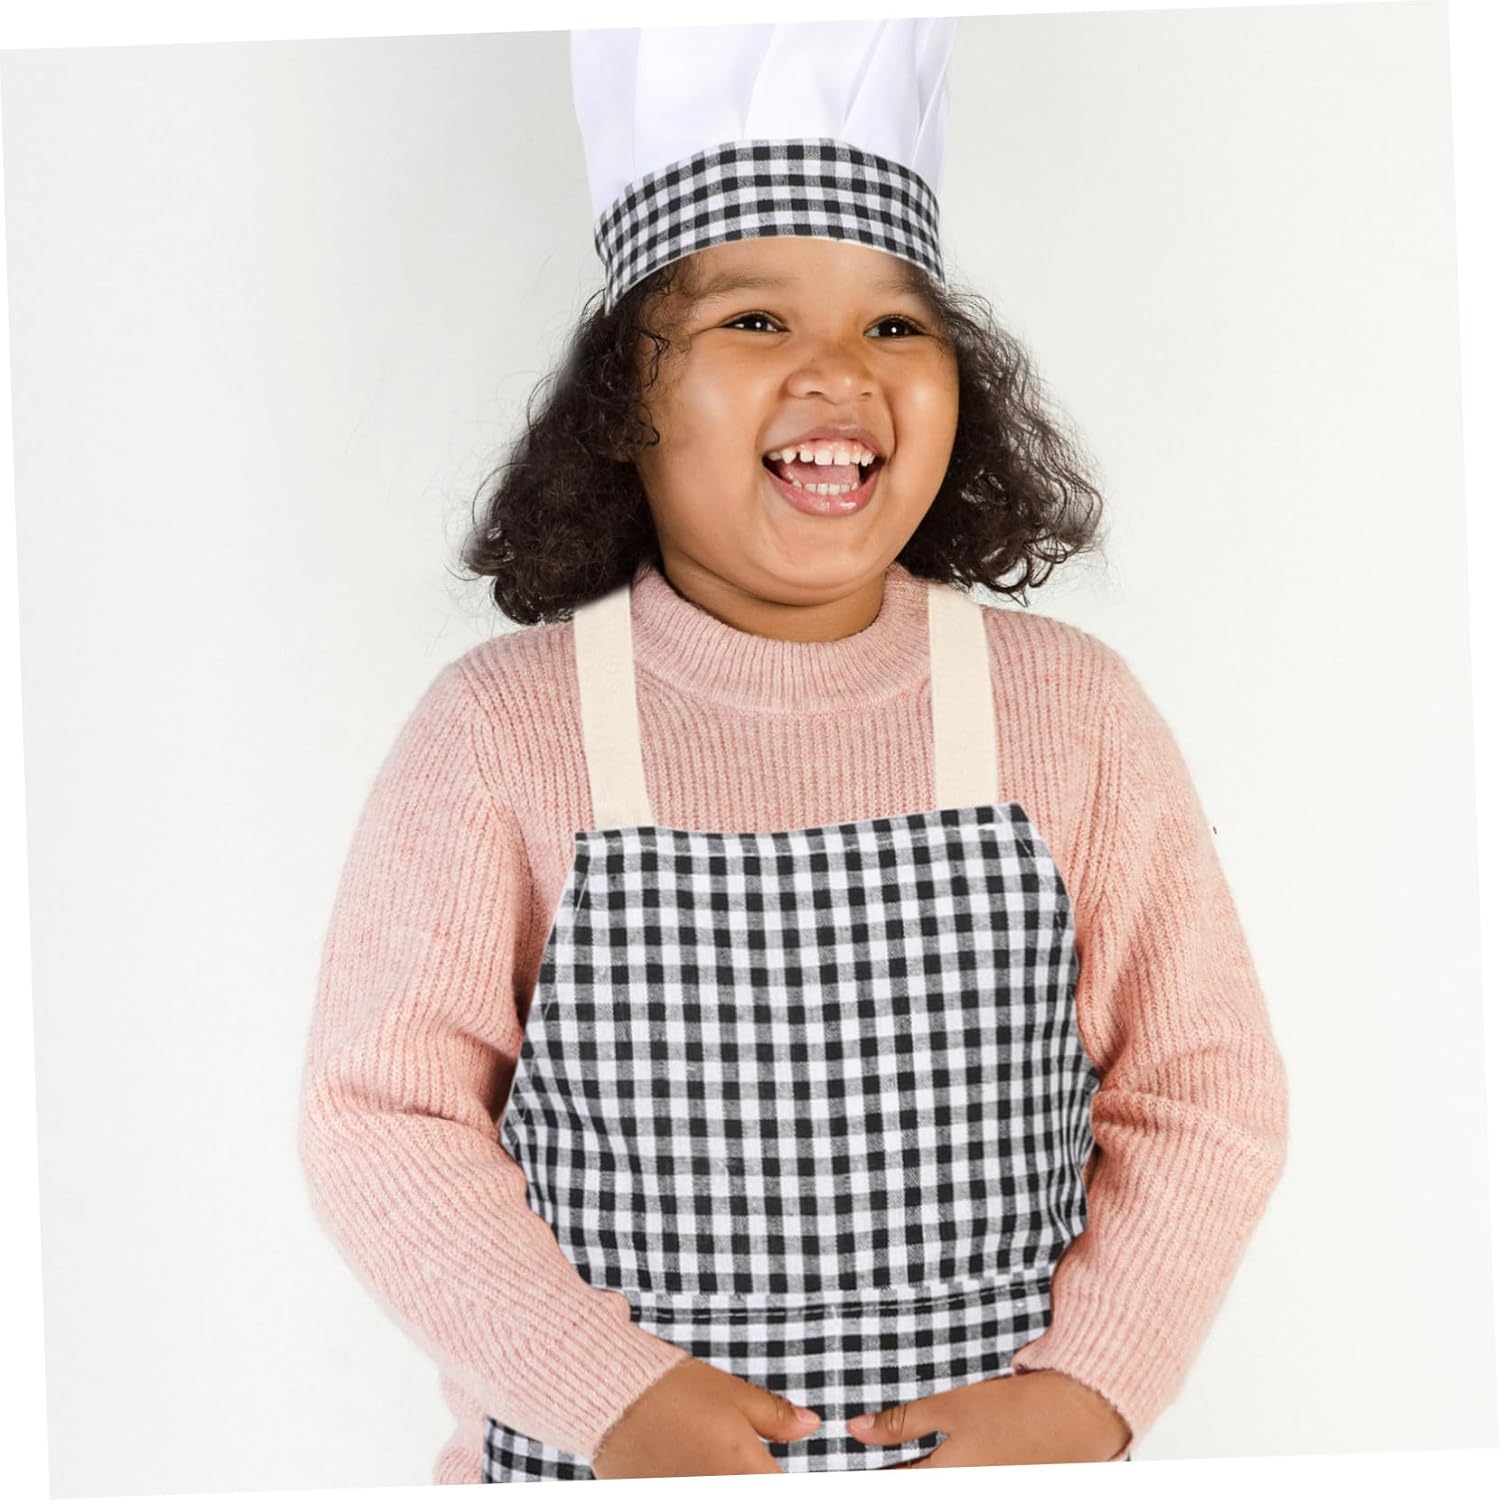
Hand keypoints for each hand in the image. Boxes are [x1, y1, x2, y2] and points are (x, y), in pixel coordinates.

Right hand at [590, 1357, 822, 1478]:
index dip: (776, 1480)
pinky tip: (686, 1467)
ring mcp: (686, 1498)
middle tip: (733, 1457)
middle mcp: (717, 1492)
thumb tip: (810, 1425)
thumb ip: (776, 1416)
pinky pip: (688, 1496)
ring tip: (706, 1457)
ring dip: (722, 1480)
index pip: (779, 1491)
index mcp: (744, 1472)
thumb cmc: (675, 1390)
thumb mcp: (733, 1394)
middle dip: (750, 1479)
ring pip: (721, 1495)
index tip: (768, 1467)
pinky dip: (693, 1482)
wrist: (613, 1396)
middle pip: (750, 1490)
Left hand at [846, 1370, 1130, 1467]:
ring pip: (934, 1486)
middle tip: (867, 1463)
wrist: (1075, 1417)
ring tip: (901, 1459)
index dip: (860, 1479)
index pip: (890, 1485)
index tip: (834, 1473)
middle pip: (912, 1486)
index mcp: (945, 1481)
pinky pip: (956, 1484)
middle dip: (891, 1473)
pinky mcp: (997, 1489)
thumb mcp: (951, 1408)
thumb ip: (901, 1423)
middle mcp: (962, 1493)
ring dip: (915, 1471)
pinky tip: (933, 1462)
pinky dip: (941, 1475)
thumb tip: (855, 1431)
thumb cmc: (1014, 1409)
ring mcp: (982, 1493)